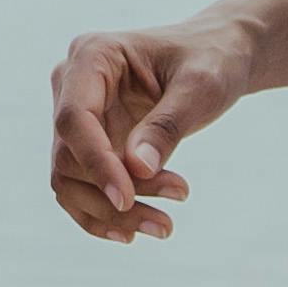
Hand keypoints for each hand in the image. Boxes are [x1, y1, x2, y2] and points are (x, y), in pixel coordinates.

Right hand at [47, 17, 250, 241]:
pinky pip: (79, 187)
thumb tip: (137, 169)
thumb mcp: (200, 87)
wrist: (218, 56)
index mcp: (92, 55)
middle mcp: (72, 84)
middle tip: (167, 221)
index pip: (75, 118)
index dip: (96, 162)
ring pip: (69, 178)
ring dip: (109, 213)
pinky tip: (134, 231)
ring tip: (163, 226)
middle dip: (114, 195)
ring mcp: (77, 115)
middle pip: (70, 155)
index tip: (127, 199)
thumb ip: (166, 126)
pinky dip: (102, 214)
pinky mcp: (88, 142)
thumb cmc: (212, 60)